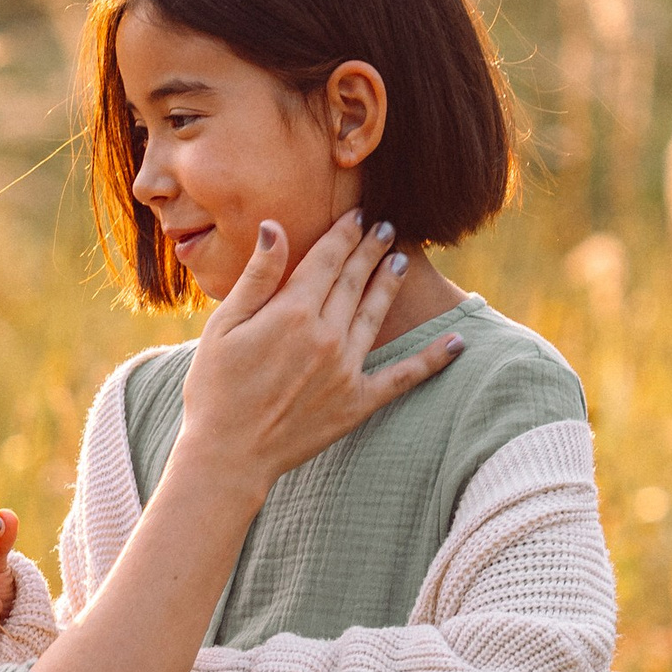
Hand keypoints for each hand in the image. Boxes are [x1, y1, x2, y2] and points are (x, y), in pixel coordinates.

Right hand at [178, 212, 461, 492]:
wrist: (227, 456)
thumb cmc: (214, 390)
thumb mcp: (223, 327)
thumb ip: (257, 276)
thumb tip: (275, 227)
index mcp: (291, 312)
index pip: (327, 259)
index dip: (344, 233)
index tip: (357, 214)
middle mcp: (326, 335)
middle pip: (354, 281)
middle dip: (372, 249)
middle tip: (387, 226)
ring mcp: (346, 369)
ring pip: (376, 314)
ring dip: (391, 284)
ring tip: (402, 261)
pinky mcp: (357, 403)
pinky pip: (403, 376)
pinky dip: (432, 359)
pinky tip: (457, 342)